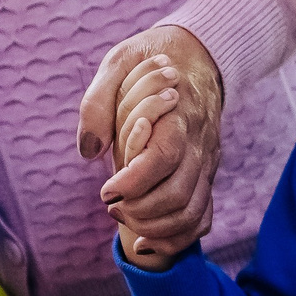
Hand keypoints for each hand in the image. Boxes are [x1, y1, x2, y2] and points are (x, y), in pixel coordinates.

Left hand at [105, 56, 187, 266]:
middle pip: (178, 193)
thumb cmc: (150, 60)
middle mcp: (198, 143)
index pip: (164, 156)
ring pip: (192, 211)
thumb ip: (98, 100)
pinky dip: (176, 238)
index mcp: (178, 114)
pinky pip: (201, 216)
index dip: (133, 181)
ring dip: (156, 227)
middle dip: (139, 210)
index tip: (105, 191)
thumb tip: (88, 151)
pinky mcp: (206, 175)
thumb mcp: (119, 61)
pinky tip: (145, 241)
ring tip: (123, 220)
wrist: (199, 55)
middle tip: (110, 204)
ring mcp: (207, 162)